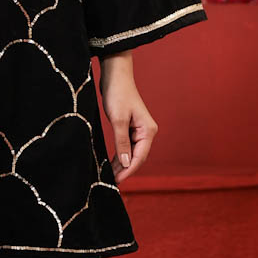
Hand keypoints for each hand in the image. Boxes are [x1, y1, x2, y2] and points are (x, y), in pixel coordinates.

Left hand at [98, 52, 156, 182]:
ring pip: (131, 153)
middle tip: (111, 181)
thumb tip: (125, 163)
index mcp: (148, 130)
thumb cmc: (118, 94)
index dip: (129, 170)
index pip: (140, 156)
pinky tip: (111, 163)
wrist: (115, 75)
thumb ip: (122, 142)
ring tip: (109, 175)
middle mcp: (146, 132)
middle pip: (137, 157)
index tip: (117, 180)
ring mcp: (139, 130)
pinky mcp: (130, 128)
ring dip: (121, 164)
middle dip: (125, 170)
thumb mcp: (118, 119)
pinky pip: (126, 146)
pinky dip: (120, 155)